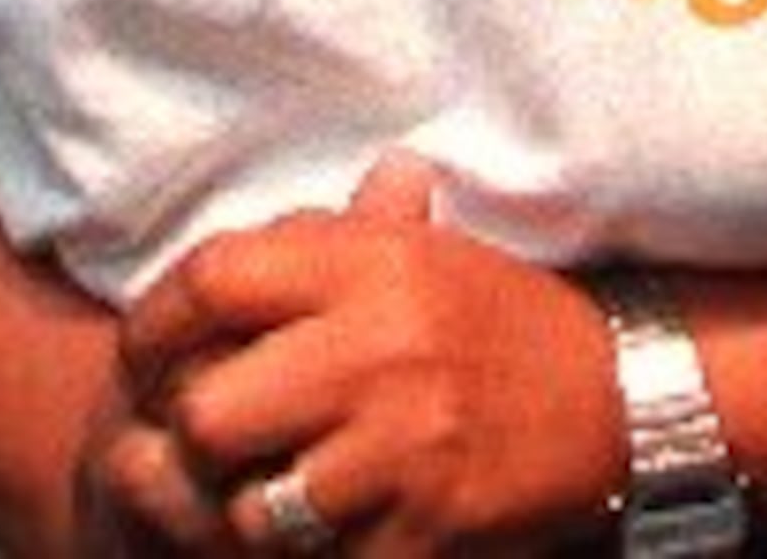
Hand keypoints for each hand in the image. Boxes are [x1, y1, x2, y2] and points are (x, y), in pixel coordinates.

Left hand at [81, 152, 621, 553]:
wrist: (619, 393)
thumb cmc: (498, 317)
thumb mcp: (422, 252)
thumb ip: (327, 239)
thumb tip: (225, 247)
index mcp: (371, 263)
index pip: (211, 280)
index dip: (154, 324)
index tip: (147, 354)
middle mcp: (380, 346)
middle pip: (208, 412)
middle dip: (197, 436)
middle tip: (216, 439)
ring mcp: (405, 444)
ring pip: (253, 509)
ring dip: (253, 511)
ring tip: (275, 491)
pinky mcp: (429, 525)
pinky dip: (321, 555)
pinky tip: (341, 525)